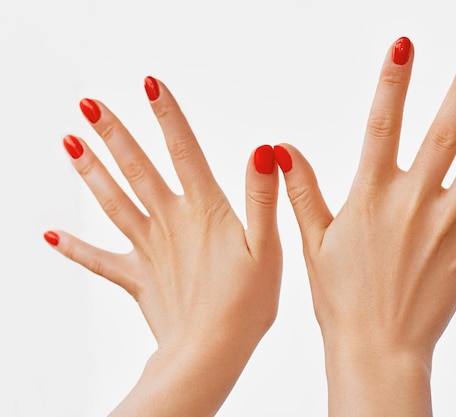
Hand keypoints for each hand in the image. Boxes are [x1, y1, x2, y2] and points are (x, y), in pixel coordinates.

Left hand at [44, 77, 281, 415]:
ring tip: (68, 143)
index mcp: (202, 211)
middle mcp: (169, 222)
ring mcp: (148, 250)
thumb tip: (265, 150)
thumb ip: (261, 197)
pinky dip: (73, 248)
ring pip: (112, 202)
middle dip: (112, 134)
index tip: (149, 82)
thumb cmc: (245, 304)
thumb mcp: (266, 247)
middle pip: (135, 169)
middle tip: (88, 105)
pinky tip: (49, 235)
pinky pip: (99, 260)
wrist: (210, 353)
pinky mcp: (137, 278)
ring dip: (90, 171)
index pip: (183, 151)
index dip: (168, 115)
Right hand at [276, 37, 455, 415]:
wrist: (375, 348)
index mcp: (371, 197)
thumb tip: (283, 148)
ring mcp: (445, 228)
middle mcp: (412, 204)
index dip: (393, 84)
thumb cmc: (340, 298)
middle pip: (443, 136)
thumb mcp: (313, 241)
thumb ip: (302, 190)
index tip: (403, 46)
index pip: (382, 126)